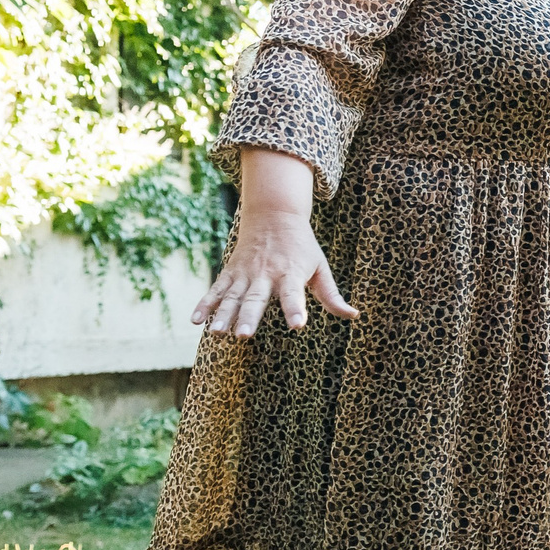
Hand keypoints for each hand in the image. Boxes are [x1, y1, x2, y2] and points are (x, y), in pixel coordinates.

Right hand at [192, 206, 355, 336]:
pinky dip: (205, 305)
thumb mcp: (320, 267)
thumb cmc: (302, 246)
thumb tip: (354, 316)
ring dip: (223, 314)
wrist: (274, 214)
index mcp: (291, 273)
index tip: (298, 325)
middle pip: (256, 298)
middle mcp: (266, 274)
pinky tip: (196, 321)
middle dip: (249, 316)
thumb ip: (332, 295)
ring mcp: (245, 273)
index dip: (295, 309)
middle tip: (244, 335)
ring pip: (233, 296)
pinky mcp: (230, 272)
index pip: (294, 294)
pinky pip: (216, 290)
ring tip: (217, 333)